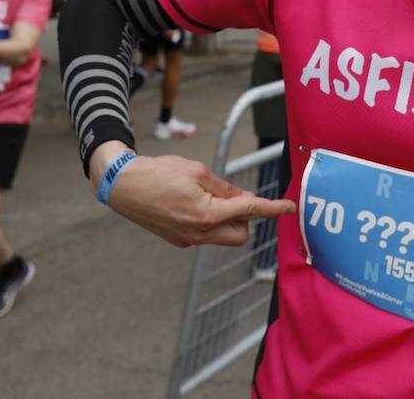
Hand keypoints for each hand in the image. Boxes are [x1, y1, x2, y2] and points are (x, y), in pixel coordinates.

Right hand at [92, 148, 294, 247]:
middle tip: (236, 198)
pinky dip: (210, 222)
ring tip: (210, 197)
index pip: (249, 212)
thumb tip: (244, 201)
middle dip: (246, 219)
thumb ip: (224, 188)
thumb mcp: (197, 171)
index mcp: (206, 214)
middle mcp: (199, 233)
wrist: (124, 186)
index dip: (272, 208)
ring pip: (223, 237)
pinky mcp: (179, 240)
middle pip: (240, 234)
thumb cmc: (159, 173)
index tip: (289, 208)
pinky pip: (206, 235)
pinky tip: (193, 204)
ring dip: (228, 221)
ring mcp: (188, 240)